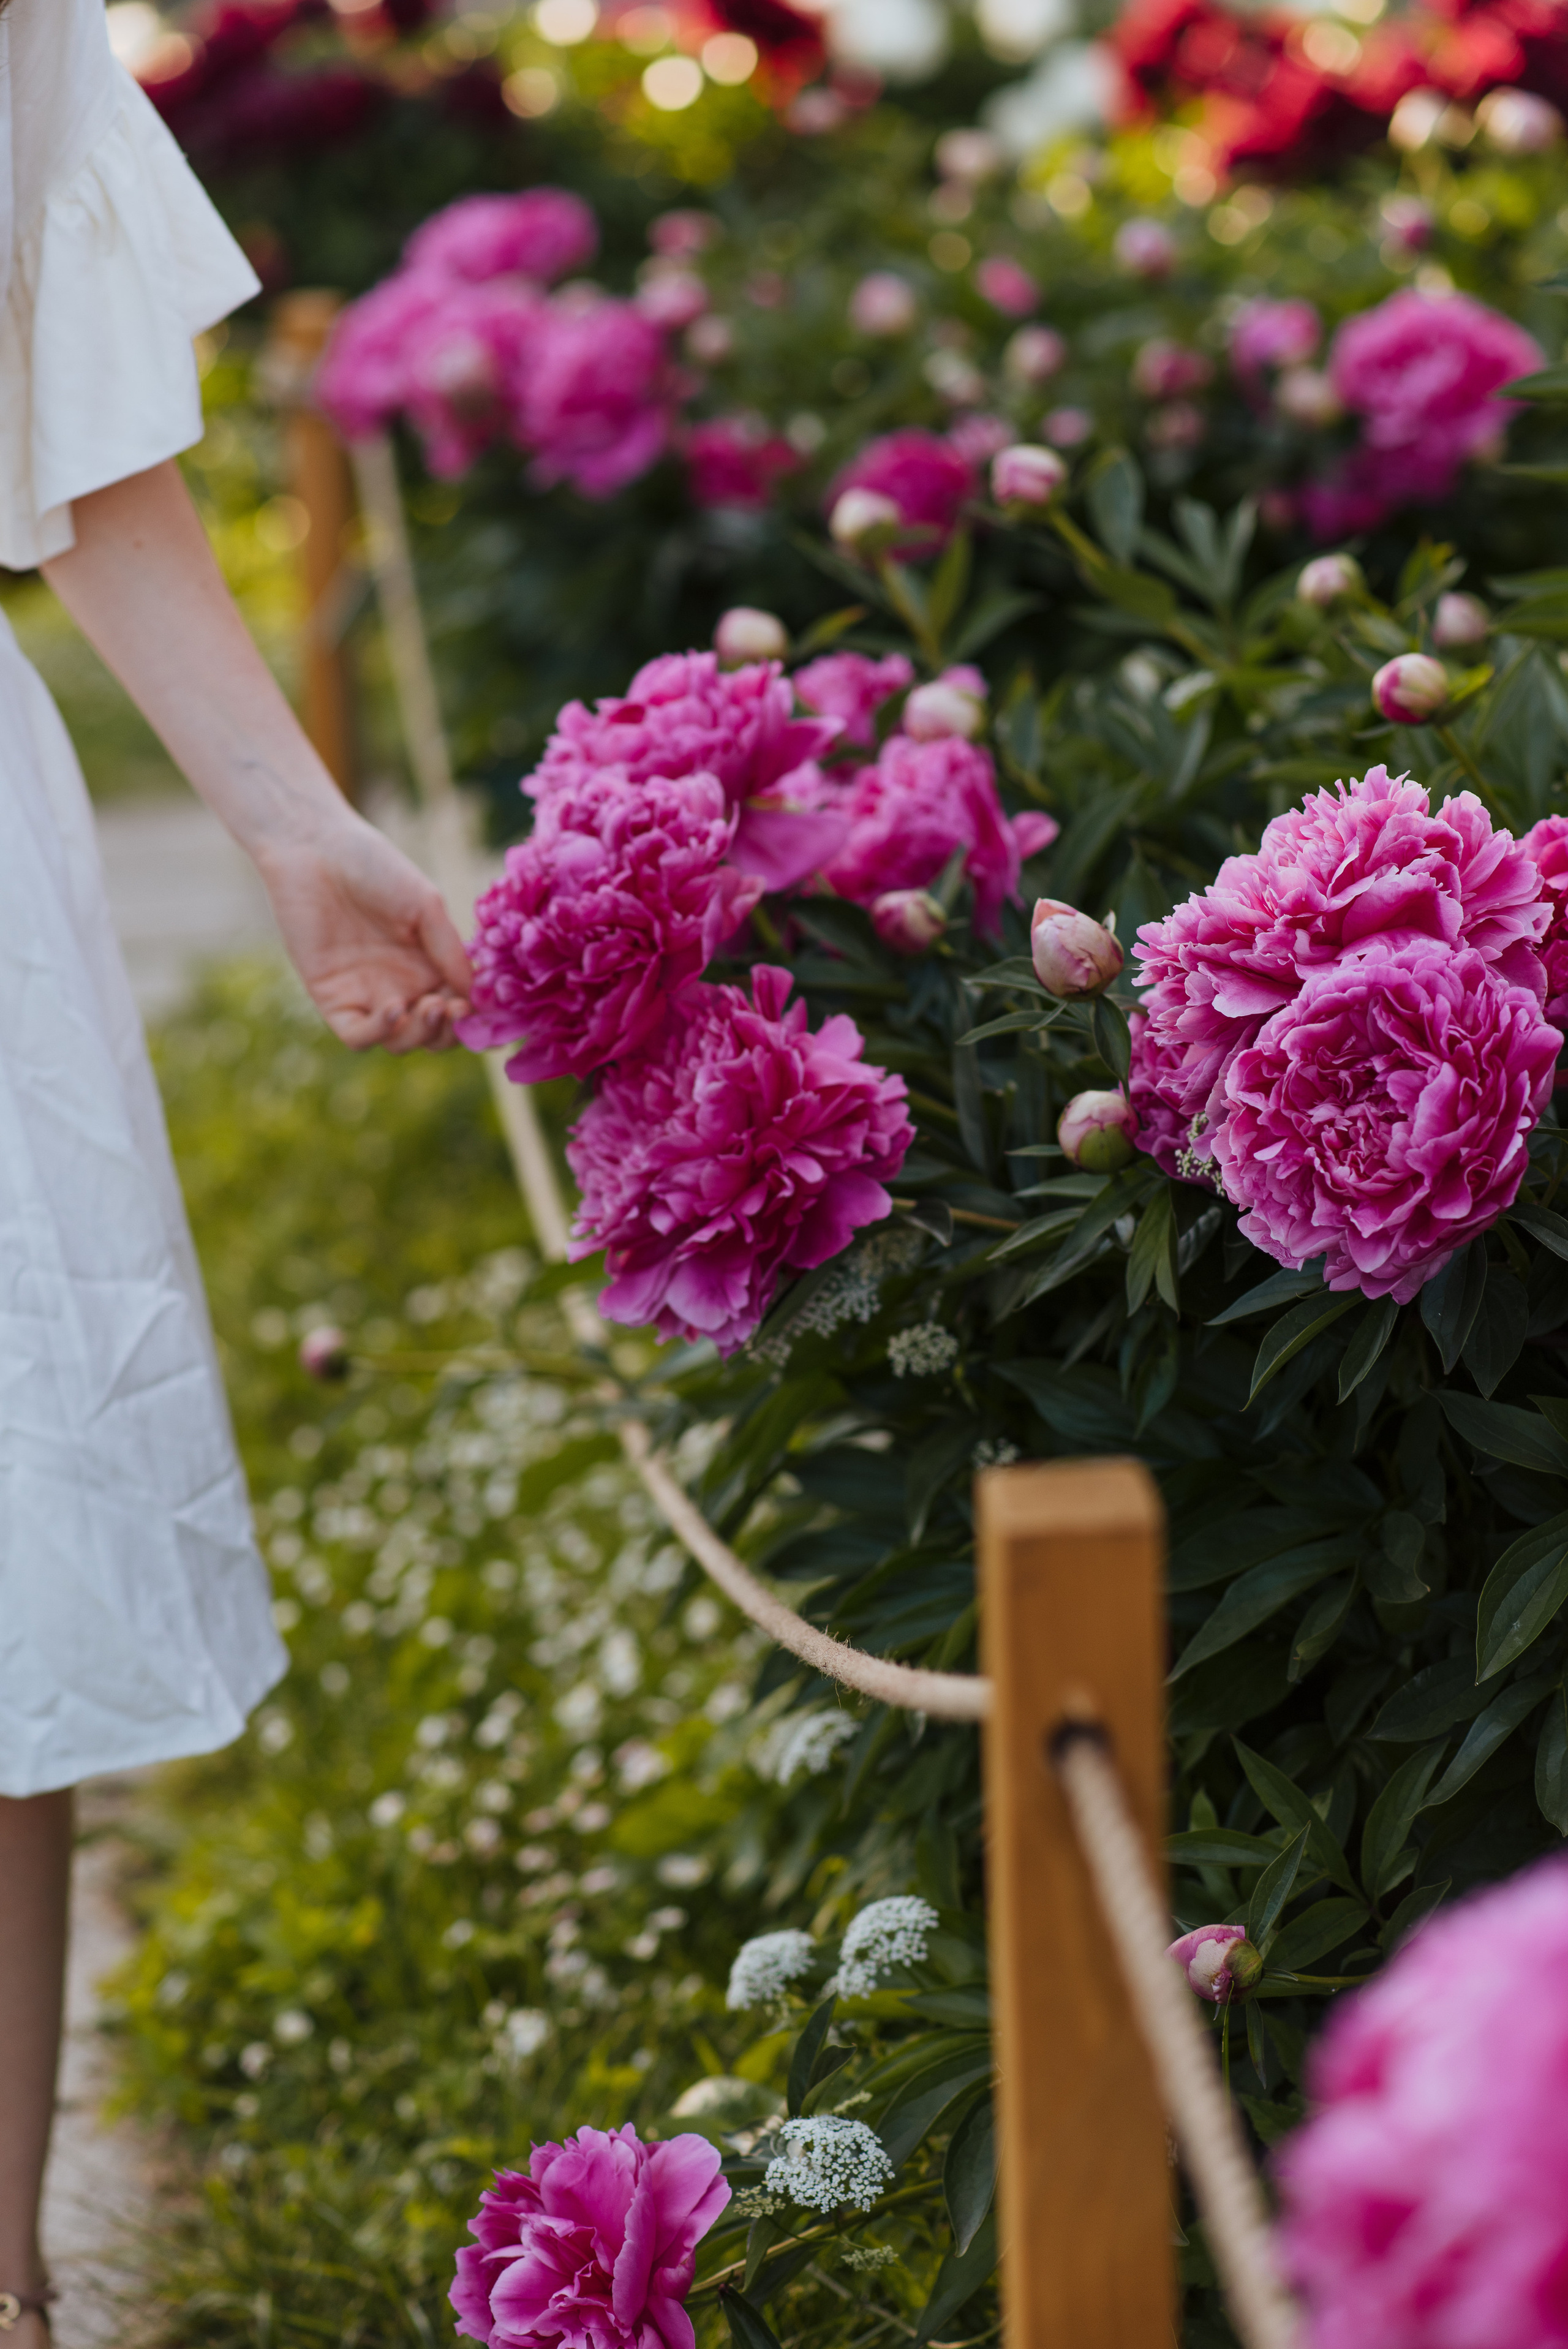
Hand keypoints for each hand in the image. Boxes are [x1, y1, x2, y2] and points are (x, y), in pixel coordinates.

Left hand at [256, 810, 471, 1051]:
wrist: (314, 848)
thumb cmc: (374, 866)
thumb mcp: (425, 906)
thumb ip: (451, 952)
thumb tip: (479, 995)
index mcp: (429, 964)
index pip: (460, 1008)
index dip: (477, 1017)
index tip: (488, 1010)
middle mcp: (401, 985)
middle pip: (434, 1034)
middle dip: (450, 1031)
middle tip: (453, 1007)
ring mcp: (367, 995)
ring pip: (401, 1042)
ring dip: (422, 1034)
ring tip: (430, 1006)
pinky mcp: (332, 999)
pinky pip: (358, 1036)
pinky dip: (381, 1032)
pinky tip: (394, 1008)